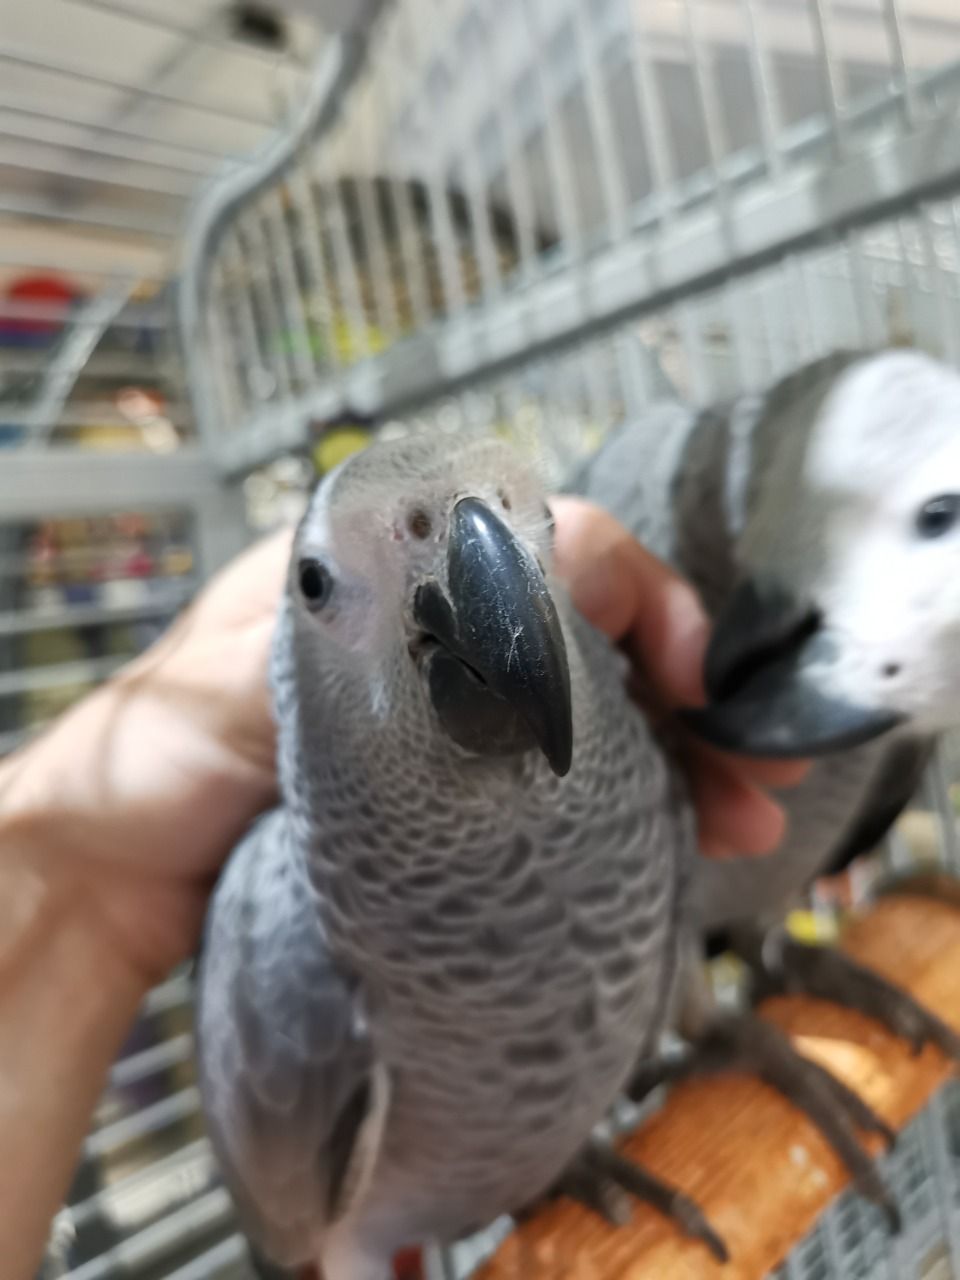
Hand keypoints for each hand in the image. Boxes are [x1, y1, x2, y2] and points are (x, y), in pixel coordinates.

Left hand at [1, 499, 805, 989]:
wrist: (108, 867)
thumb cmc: (160, 751)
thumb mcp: (253, 673)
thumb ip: (374, 624)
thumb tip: (522, 569)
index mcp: (397, 565)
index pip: (560, 547)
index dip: (648, 600)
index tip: (694, 680)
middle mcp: (439, 623)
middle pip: (600, 633)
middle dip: (692, 696)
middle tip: (757, 776)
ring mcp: (453, 706)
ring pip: (596, 706)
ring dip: (681, 756)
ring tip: (741, 823)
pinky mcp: (455, 782)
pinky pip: (563, 774)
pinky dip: (630, 801)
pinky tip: (678, 837)